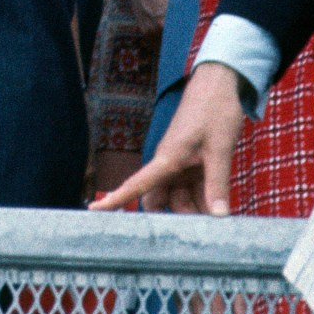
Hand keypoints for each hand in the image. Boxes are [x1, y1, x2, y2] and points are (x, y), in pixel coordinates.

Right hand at [90, 60, 243, 212]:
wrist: (218, 84)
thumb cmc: (215, 110)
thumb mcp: (219, 149)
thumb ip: (217, 184)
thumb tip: (219, 218)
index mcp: (167, 159)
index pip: (136, 184)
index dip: (115, 199)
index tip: (95, 211)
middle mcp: (168, 165)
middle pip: (159, 200)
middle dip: (174, 217)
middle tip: (201, 228)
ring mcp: (180, 165)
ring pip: (179, 198)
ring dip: (194, 210)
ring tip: (218, 220)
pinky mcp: (192, 164)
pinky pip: (192, 190)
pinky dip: (204, 200)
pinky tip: (219, 207)